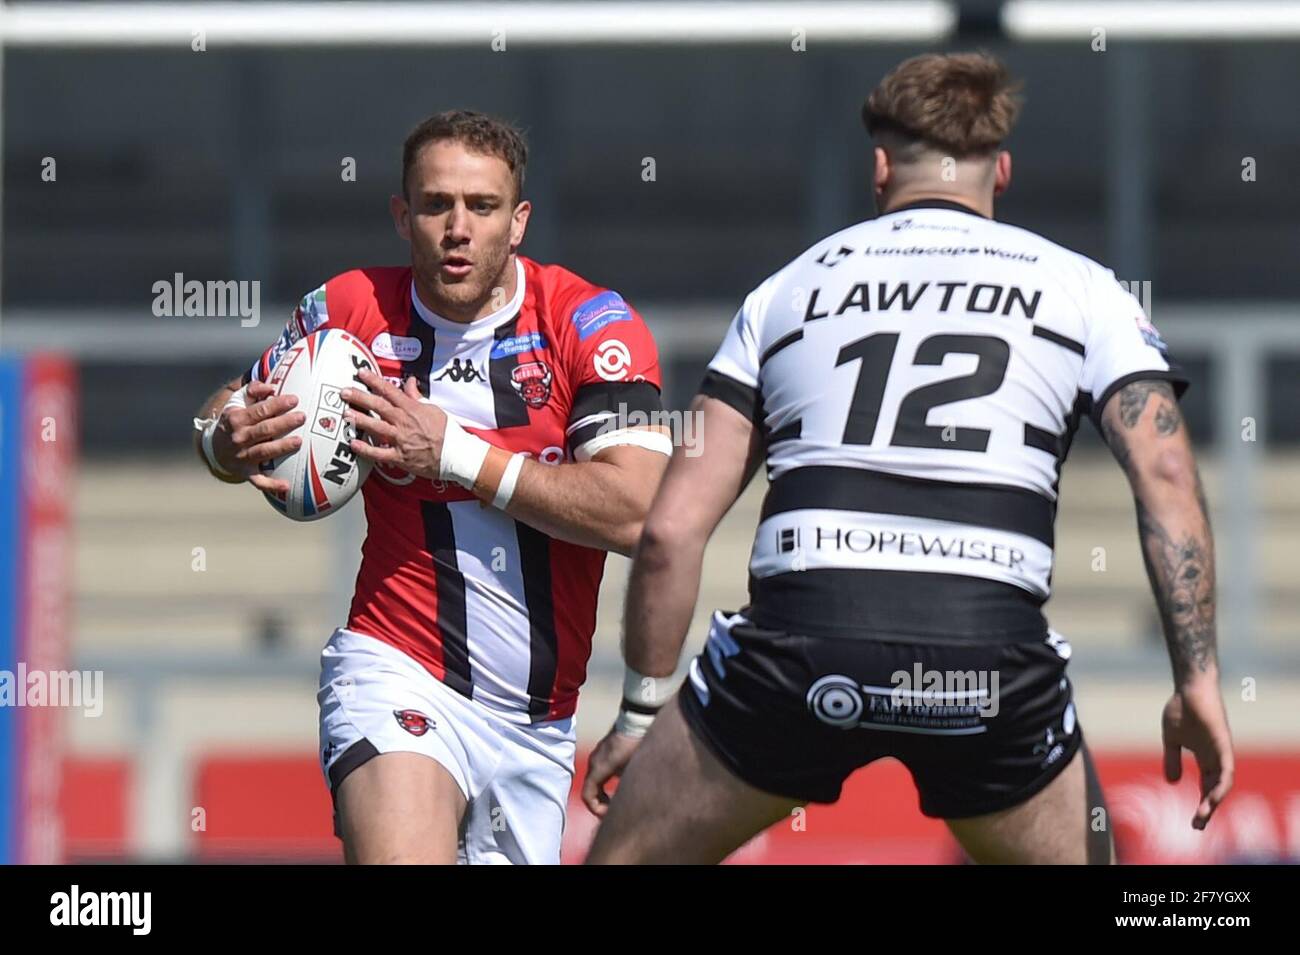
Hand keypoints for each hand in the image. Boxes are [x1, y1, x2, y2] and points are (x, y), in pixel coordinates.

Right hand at [211, 381, 303, 493]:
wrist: (215, 449)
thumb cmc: (234, 421)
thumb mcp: (237, 402)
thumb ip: (252, 390)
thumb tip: (270, 386)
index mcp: (236, 418)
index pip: (259, 410)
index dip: (277, 404)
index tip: (294, 399)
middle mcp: (239, 438)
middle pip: (264, 430)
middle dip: (284, 423)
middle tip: (302, 417)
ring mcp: (242, 456)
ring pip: (264, 451)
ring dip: (281, 447)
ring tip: (299, 441)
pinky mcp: (246, 472)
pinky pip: (259, 480)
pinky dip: (272, 485)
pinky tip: (287, 485)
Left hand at [342, 370, 447, 480]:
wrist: (457, 455)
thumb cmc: (447, 432)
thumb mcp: (434, 409)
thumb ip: (417, 396)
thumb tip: (409, 382)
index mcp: (412, 408)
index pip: (390, 390)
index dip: (374, 381)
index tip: (361, 373)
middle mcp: (404, 422)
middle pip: (378, 406)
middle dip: (360, 397)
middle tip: (344, 392)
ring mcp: (401, 439)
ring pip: (376, 426)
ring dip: (360, 419)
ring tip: (345, 414)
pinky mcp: (401, 456)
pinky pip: (380, 453)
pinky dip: (366, 449)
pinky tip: (353, 443)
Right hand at [581, 728, 642, 817]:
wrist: (638, 718)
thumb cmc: (636, 744)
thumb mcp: (633, 770)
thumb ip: (624, 788)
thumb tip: (623, 803)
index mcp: (599, 768)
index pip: (588, 796)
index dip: (596, 809)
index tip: (610, 814)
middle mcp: (594, 761)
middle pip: (590, 789)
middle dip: (600, 803)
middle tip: (614, 810)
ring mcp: (598, 753)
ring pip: (594, 779)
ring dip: (602, 791)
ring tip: (618, 798)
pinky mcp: (604, 748)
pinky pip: (599, 770)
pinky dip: (604, 781)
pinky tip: (620, 782)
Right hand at [1161, 680, 1233, 829]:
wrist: (1189, 687)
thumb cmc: (1182, 709)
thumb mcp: (1172, 739)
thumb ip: (1173, 760)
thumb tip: (1172, 782)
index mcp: (1204, 758)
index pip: (1206, 787)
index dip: (1201, 804)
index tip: (1194, 821)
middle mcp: (1216, 758)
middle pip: (1215, 789)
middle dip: (1207, 809)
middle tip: (1197, 825)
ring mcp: (1221, 752)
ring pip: (1223, 784)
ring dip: (1214, 801)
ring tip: (1202, 814)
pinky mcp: (1223, 744)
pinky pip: (1227, 769)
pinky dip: (1222, 784)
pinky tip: (1214, 797)